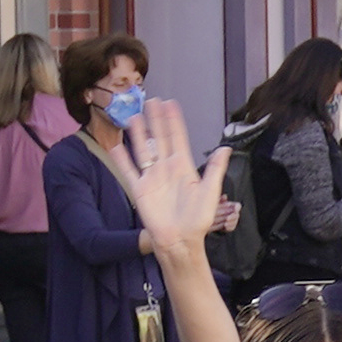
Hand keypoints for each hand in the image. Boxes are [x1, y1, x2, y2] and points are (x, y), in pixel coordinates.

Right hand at [123, 97, 225, 248]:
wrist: (180, 240)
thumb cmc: (198, 220)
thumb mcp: (210, 192)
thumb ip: (215, 169)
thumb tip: (226, 148)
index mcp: (183, 166)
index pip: (177, 138)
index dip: (173, 121)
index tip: (170, 103)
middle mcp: (166, 168)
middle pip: (159, 138)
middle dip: (155, 119)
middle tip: (151, 100)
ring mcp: (151, 177)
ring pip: (143, 149)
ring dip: (138, 133)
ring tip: (135, 115)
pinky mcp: (139, 189)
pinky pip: (128, 170)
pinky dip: (121, 158)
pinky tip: (115, 145)